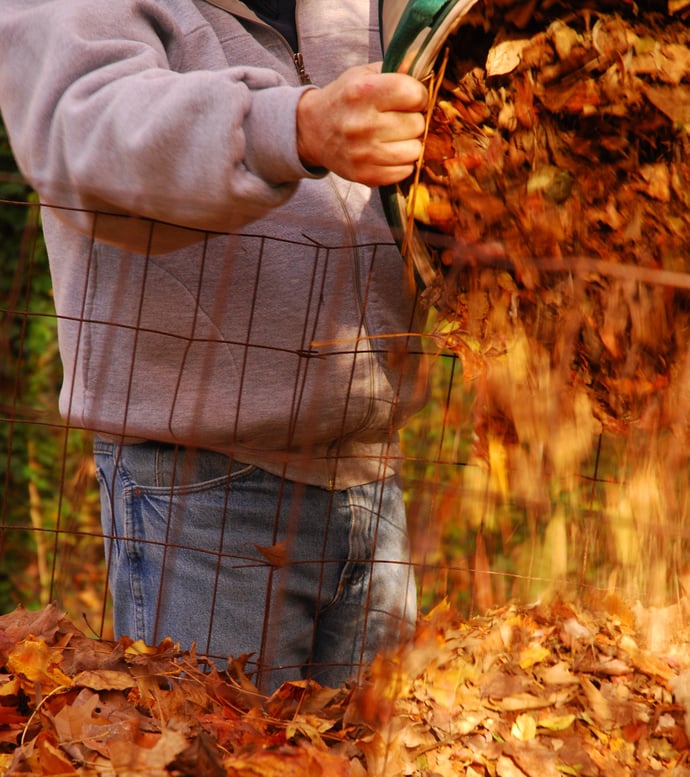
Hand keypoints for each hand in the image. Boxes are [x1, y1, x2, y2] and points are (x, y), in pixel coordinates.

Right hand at [297, 62, 427, 186]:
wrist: (313, 131)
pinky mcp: (365, 175)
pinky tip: (389, 152)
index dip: (417, 95)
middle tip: (398, 118)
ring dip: (409, 143)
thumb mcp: (363, 74)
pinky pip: (404, 172)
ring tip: (394, 136)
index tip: (409, 98)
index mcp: (363, 91)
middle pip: (417, 124)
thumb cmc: (344, 100)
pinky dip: (401, 163)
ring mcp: (363, 153)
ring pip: (414, 150)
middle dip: (413, 119)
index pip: (414, 94)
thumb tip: (426, 70)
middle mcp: (362, 123)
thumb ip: (396, 70)